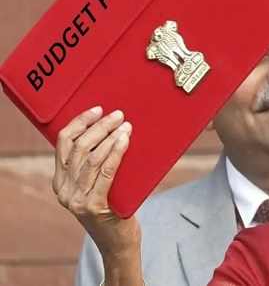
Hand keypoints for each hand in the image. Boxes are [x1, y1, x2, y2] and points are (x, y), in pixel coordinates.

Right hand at [52, 106, 140, 261]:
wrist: (118, 243)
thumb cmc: (113, 208)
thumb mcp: (97, 186)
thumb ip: (95, 166)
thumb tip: (113, 130)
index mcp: (60, 182)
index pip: (64, 143)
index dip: (79, 122)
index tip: (97, 109)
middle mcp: (64, 190)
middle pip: (79, 147)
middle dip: (99, 126)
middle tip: (118, 115)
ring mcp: (77, 200)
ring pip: (91, 158)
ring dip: (110, 137)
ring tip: (125, 126)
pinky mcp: (94, 206)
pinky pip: (106, 173)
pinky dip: (116, 153)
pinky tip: (125, 142)